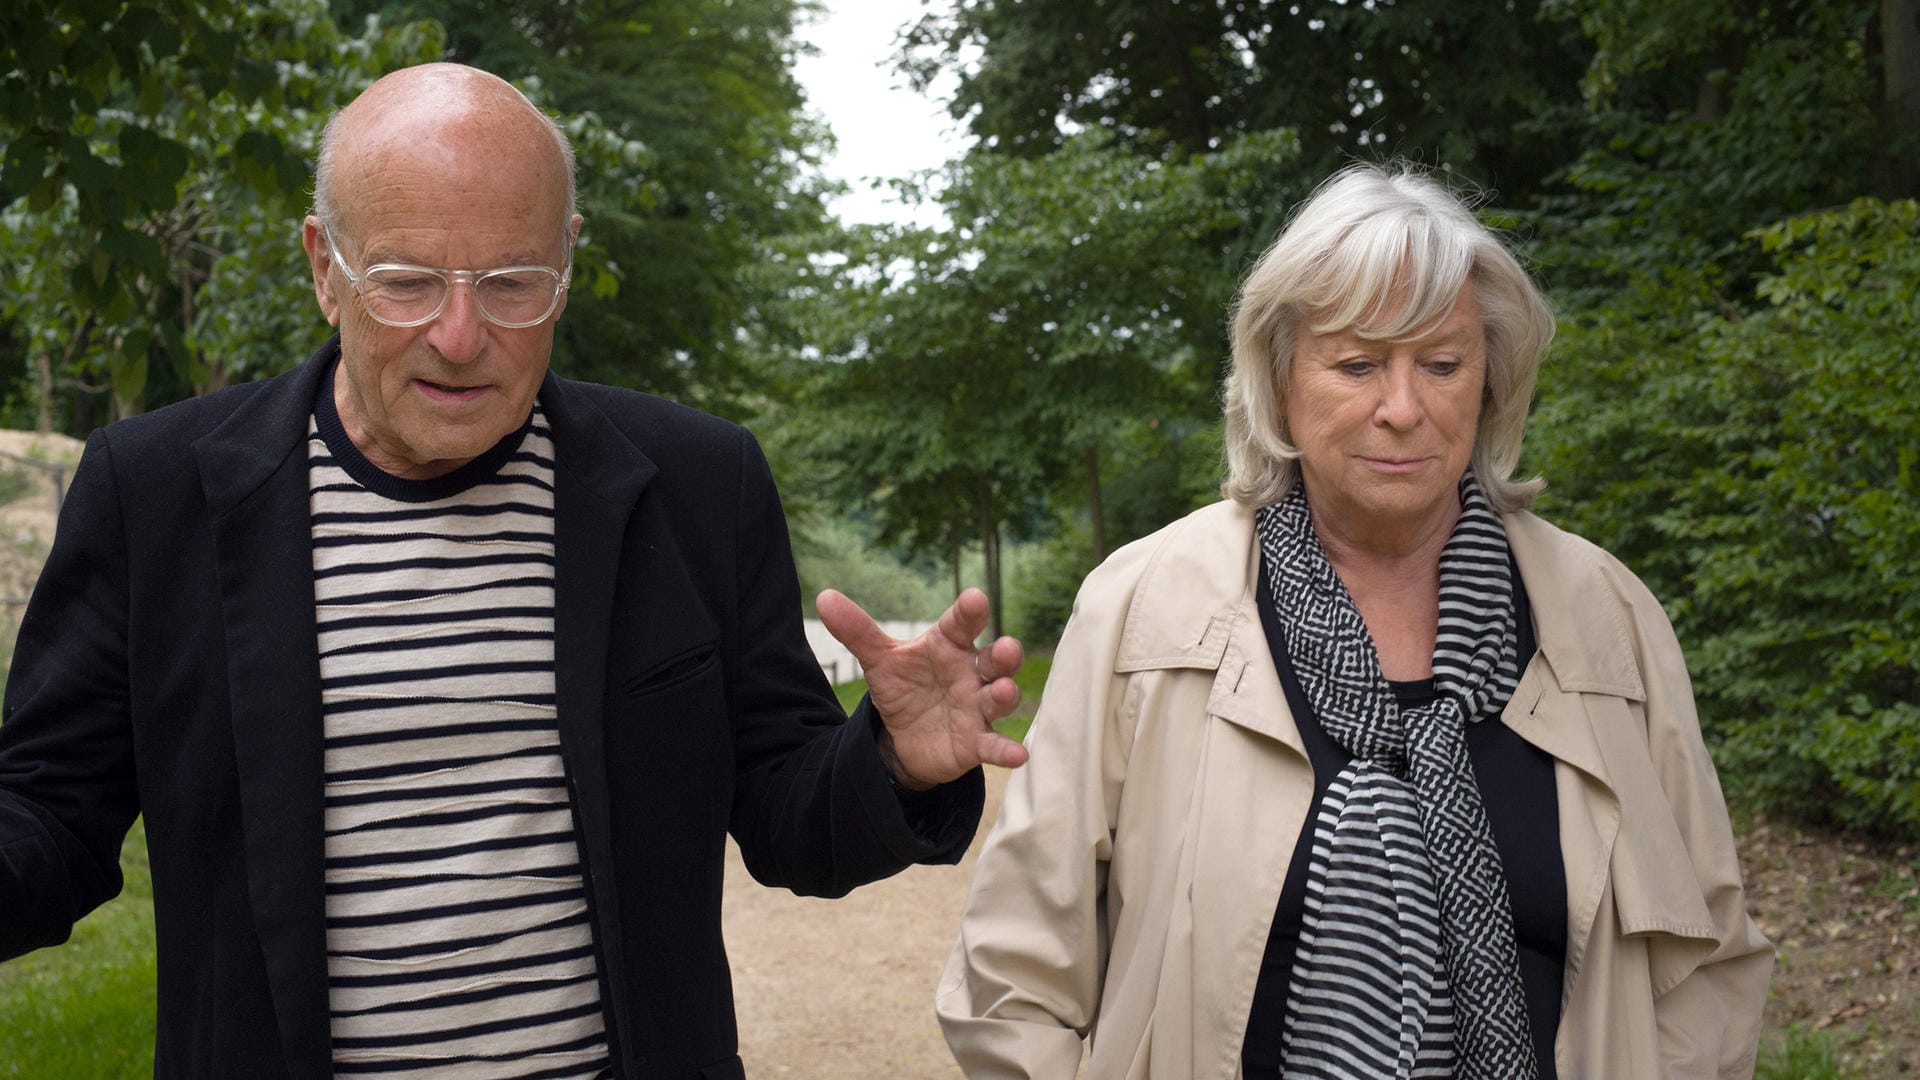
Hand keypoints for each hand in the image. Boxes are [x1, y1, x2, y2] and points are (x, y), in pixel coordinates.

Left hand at [815, 587, 1028, 788]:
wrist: (903, 736)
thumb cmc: (904, 686)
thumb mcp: (880, 660)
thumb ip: (857, 631)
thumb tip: (824, 597)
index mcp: (949, 646)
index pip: (961, 624)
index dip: (969, 611)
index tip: (974, 599)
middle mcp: (971, 673)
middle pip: (993, 660)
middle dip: (1003, 654)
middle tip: (1005, 648)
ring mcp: (977, 708)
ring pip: (999, 698)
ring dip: (1005, 694)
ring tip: (1003, 690)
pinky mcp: (977, 742)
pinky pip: (995, 745)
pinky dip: (1006, 750)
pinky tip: (1018, 755)